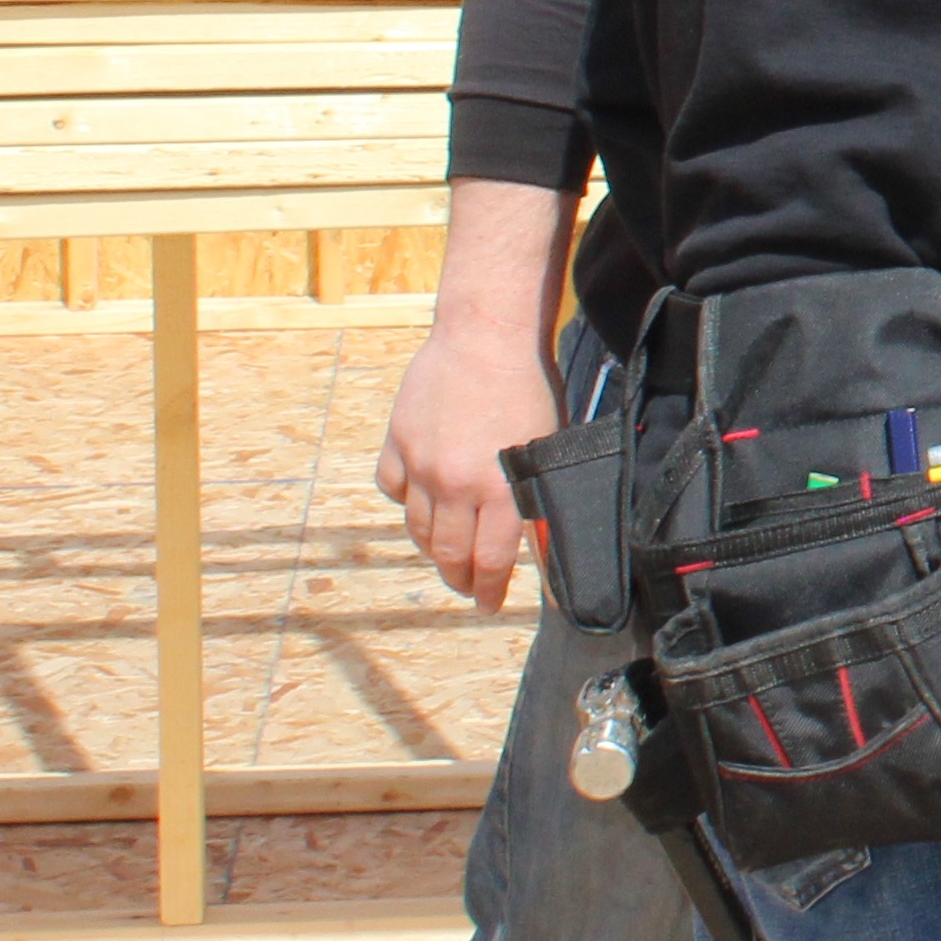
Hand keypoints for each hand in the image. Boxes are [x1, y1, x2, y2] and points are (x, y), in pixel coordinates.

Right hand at [375, 322, 559, 610]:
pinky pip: (392, 486)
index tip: (488, 604)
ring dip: (432, 546)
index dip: (487, 589)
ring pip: (417, 526)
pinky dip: (405, 499)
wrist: (485, 336)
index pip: (489, 560)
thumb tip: (539, 542)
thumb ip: (538, 496)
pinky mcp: (397, 442)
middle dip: (458, 578)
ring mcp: (420, 464)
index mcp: (501, 489)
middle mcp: (455, 484)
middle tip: (467, 588)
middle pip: (448, 552)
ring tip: (445, 553)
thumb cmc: (529, 386)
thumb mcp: (548, 447)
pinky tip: (418, 499)